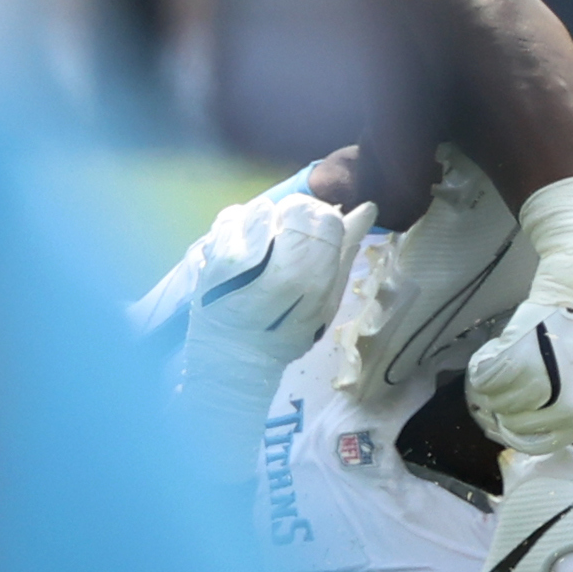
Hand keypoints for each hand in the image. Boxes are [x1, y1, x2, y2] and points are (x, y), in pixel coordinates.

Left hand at [174, 192, 374, 481]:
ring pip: (258, 210)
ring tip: (271, 237)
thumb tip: (366, 209)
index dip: (327, 218)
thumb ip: (344, 253)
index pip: (324, 224)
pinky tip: (247, 240)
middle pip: (291, 212)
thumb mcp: (325, 303)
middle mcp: (266, 270)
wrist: (233, 362)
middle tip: (298, 228)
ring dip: (269, 216)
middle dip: (299, 213)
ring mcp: (230, 263)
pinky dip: (241, 222)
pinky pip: (227, 219)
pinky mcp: (205, 260)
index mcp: (304, 283)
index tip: (325, 226)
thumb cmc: (288, 335)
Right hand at [465, 298, 572, 453]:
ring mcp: (546, 388)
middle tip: (506, 378)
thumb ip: (568, 409)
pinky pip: (486, 379)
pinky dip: (483, 365)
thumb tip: (531, 424)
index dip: (514, 432)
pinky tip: (496, 350)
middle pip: (511, 424)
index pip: (537, 444)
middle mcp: (568, 410)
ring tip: (508, 358)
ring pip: (496, 401)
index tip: (504, 418)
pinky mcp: (523, 363)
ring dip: (494, 382)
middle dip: (503, 402)